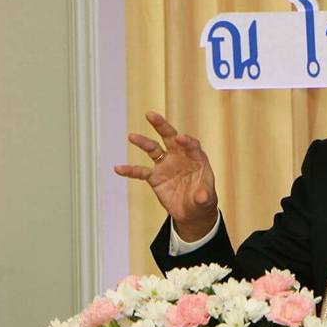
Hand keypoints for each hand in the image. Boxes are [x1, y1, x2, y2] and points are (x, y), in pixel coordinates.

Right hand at [114, 111, 218, 239]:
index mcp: (196, 159)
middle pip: (170, 137)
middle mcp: (180, 157)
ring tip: (132, 136)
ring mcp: (166, 165)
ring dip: (143, 142)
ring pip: (153, 149)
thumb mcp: (207, 200)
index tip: (179, 138)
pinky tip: (119, 168)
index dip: (186, 141)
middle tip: (151, 115)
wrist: (192, 211)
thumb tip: (202, 196)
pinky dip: (130, 170)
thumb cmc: (202, 200)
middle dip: (161, 126)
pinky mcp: (155, 177)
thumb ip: (205, 196)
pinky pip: (141, 171)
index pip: (192, 145)